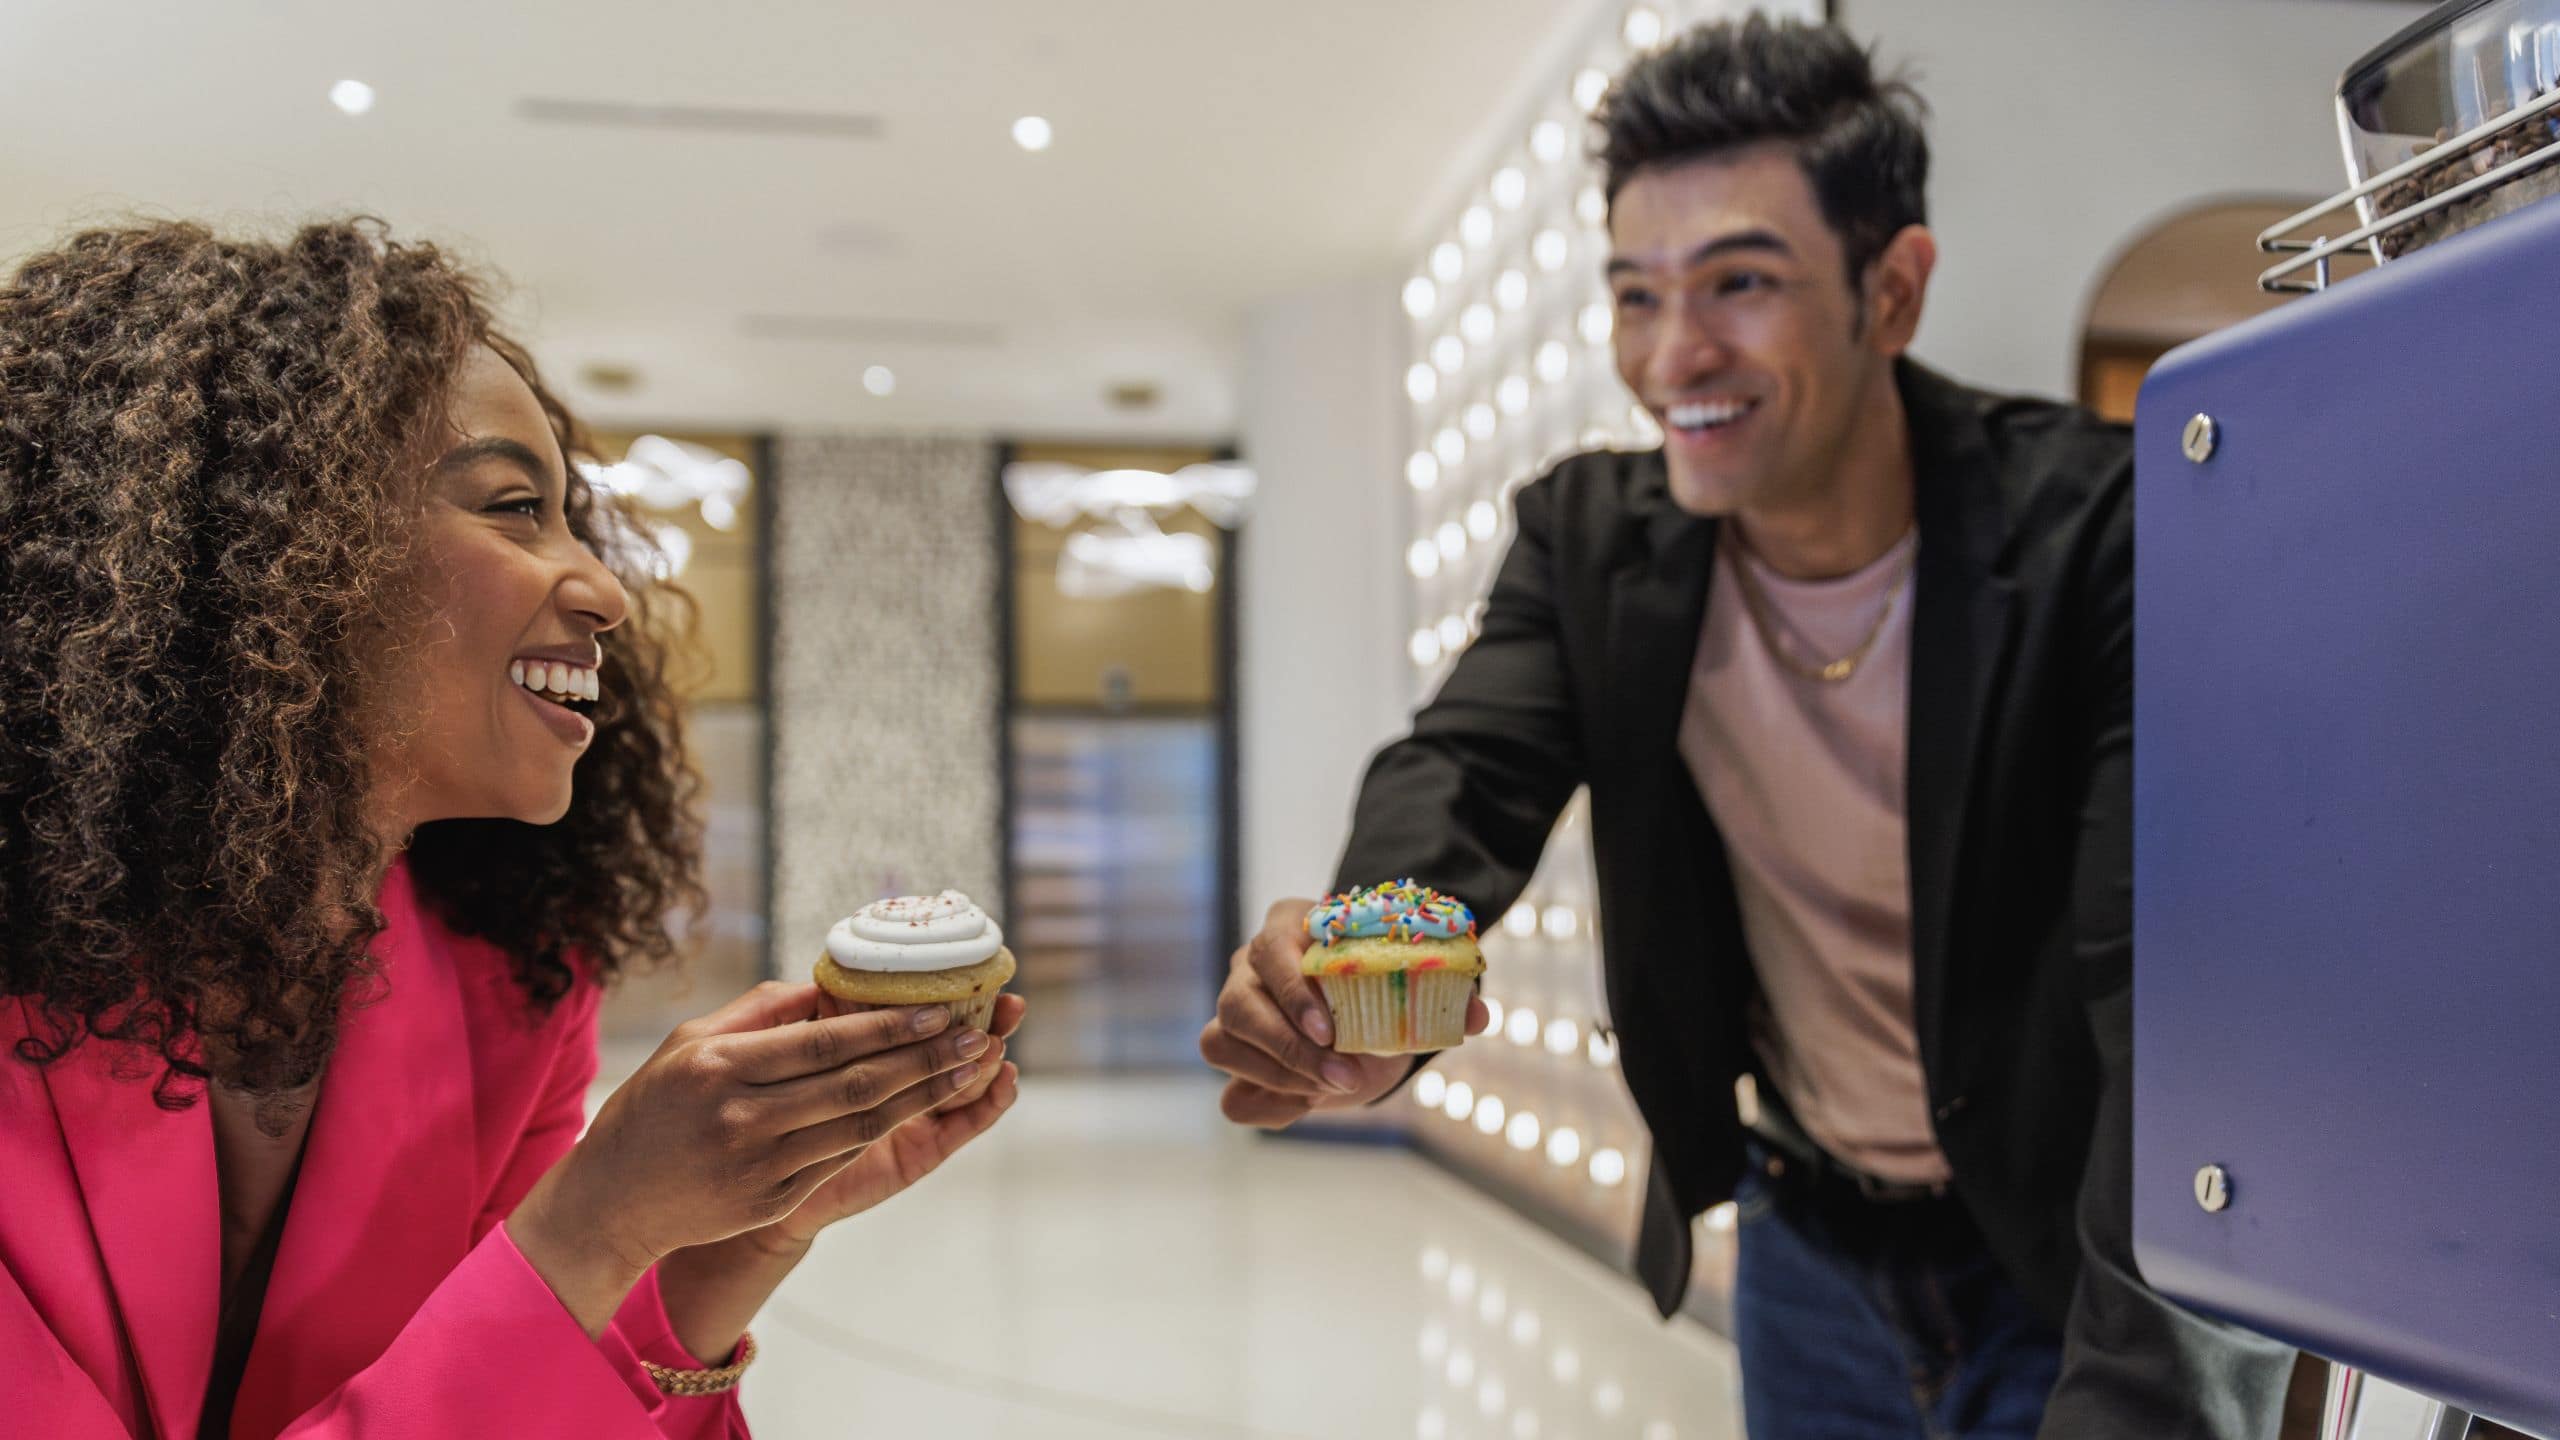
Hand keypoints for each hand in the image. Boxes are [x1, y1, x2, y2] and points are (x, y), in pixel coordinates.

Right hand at [510, 981, 987, 1330]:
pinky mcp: (771, 1200)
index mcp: (722, 1066)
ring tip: (970, 1067)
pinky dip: (885, 1129)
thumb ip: (760, 1010)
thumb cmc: (655, 1104)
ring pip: (860, 1125)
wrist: (614, 1200)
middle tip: (979, 1034)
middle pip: (855, 1085)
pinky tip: (921, 1106)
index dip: (887, 1028)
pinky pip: (841, 1158)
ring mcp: (760, 1165)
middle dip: (925, 1059)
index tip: (938, 1011)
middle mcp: (744, 1117)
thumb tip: (826, 984)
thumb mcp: (692, 1040)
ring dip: (922, 1096)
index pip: (824, 1042)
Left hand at [755, 992, 1026, 1248]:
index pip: (922, 1020)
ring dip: (988, 1059)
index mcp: (875, 1051)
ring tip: (1000, 1039)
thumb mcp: (776, 1055)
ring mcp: (916, 1116)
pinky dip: (988, 1104)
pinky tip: (1005, 1081)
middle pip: (954, 1048)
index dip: (953, 998)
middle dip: (987, 1023)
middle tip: (1012, 1004)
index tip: (979, 975)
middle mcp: (902, 1081)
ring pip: (964, 1083)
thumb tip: (824, 984)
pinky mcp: (921, 1152)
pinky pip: (962, 1127)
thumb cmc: (764, 1110)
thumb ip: (800, 1017)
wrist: (753, 1178)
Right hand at [1198, 895, 1488, 1128]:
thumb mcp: (1412, 988)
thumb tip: (1477, 1014)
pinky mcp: (1235, 1058)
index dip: (1293, 990)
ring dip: (1277, 1077)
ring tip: (1330, 1090)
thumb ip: (1444, 997)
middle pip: (1239, 1004)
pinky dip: (1268, 1105)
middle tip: (1342, 1075)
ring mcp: (1233, 1010)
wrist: (1366, 1021)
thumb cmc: (1381, 990)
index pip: (1270, 949)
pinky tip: (1308, 1104)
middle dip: (1290, 1047)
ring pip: (1221, 1043)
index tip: (1331, 1031)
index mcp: (1288, 928)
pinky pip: (1230, 1094)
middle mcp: (1248, 966)